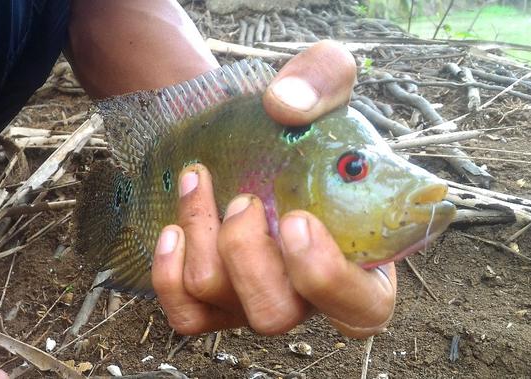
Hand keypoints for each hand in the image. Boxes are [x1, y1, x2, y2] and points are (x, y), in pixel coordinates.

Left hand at [152, 41, 396, 337]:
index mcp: (358, 258)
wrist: (243, 129)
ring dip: (201, 237)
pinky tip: (172, 230)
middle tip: (242, 200)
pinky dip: (169, 274)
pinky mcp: (212, 301)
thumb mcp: (324, 80)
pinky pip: (185, 315)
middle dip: (246, 255)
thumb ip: (323, 79)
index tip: (295, 220)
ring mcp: (254, 300)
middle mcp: (305, 292)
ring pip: (220, 302)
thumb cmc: (294, 118)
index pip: (361, 308)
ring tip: (198, 183)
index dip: (328, 280)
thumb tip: (285, 105)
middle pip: (275, 315)